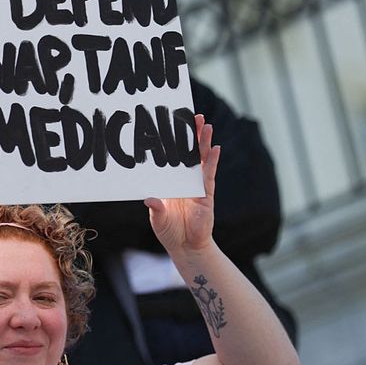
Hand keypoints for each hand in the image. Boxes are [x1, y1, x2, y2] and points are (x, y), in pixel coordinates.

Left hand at [144, 114, 219, 253]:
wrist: (186, 247)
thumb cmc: (169, 231)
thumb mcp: (157, 218)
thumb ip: (155, 208)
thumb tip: (149, 199)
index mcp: (171, 183)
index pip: (172, 158)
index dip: (174, 143)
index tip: (172, 125)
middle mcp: (185, 181)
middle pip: (189, 154)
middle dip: (191, 135)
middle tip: (193, 116)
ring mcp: (197, 187)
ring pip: (201, 160)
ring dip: (203, 143)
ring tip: (206, 125)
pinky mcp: (206, 195)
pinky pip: (209, 175)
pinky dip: (212, 161)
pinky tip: (215, 148)